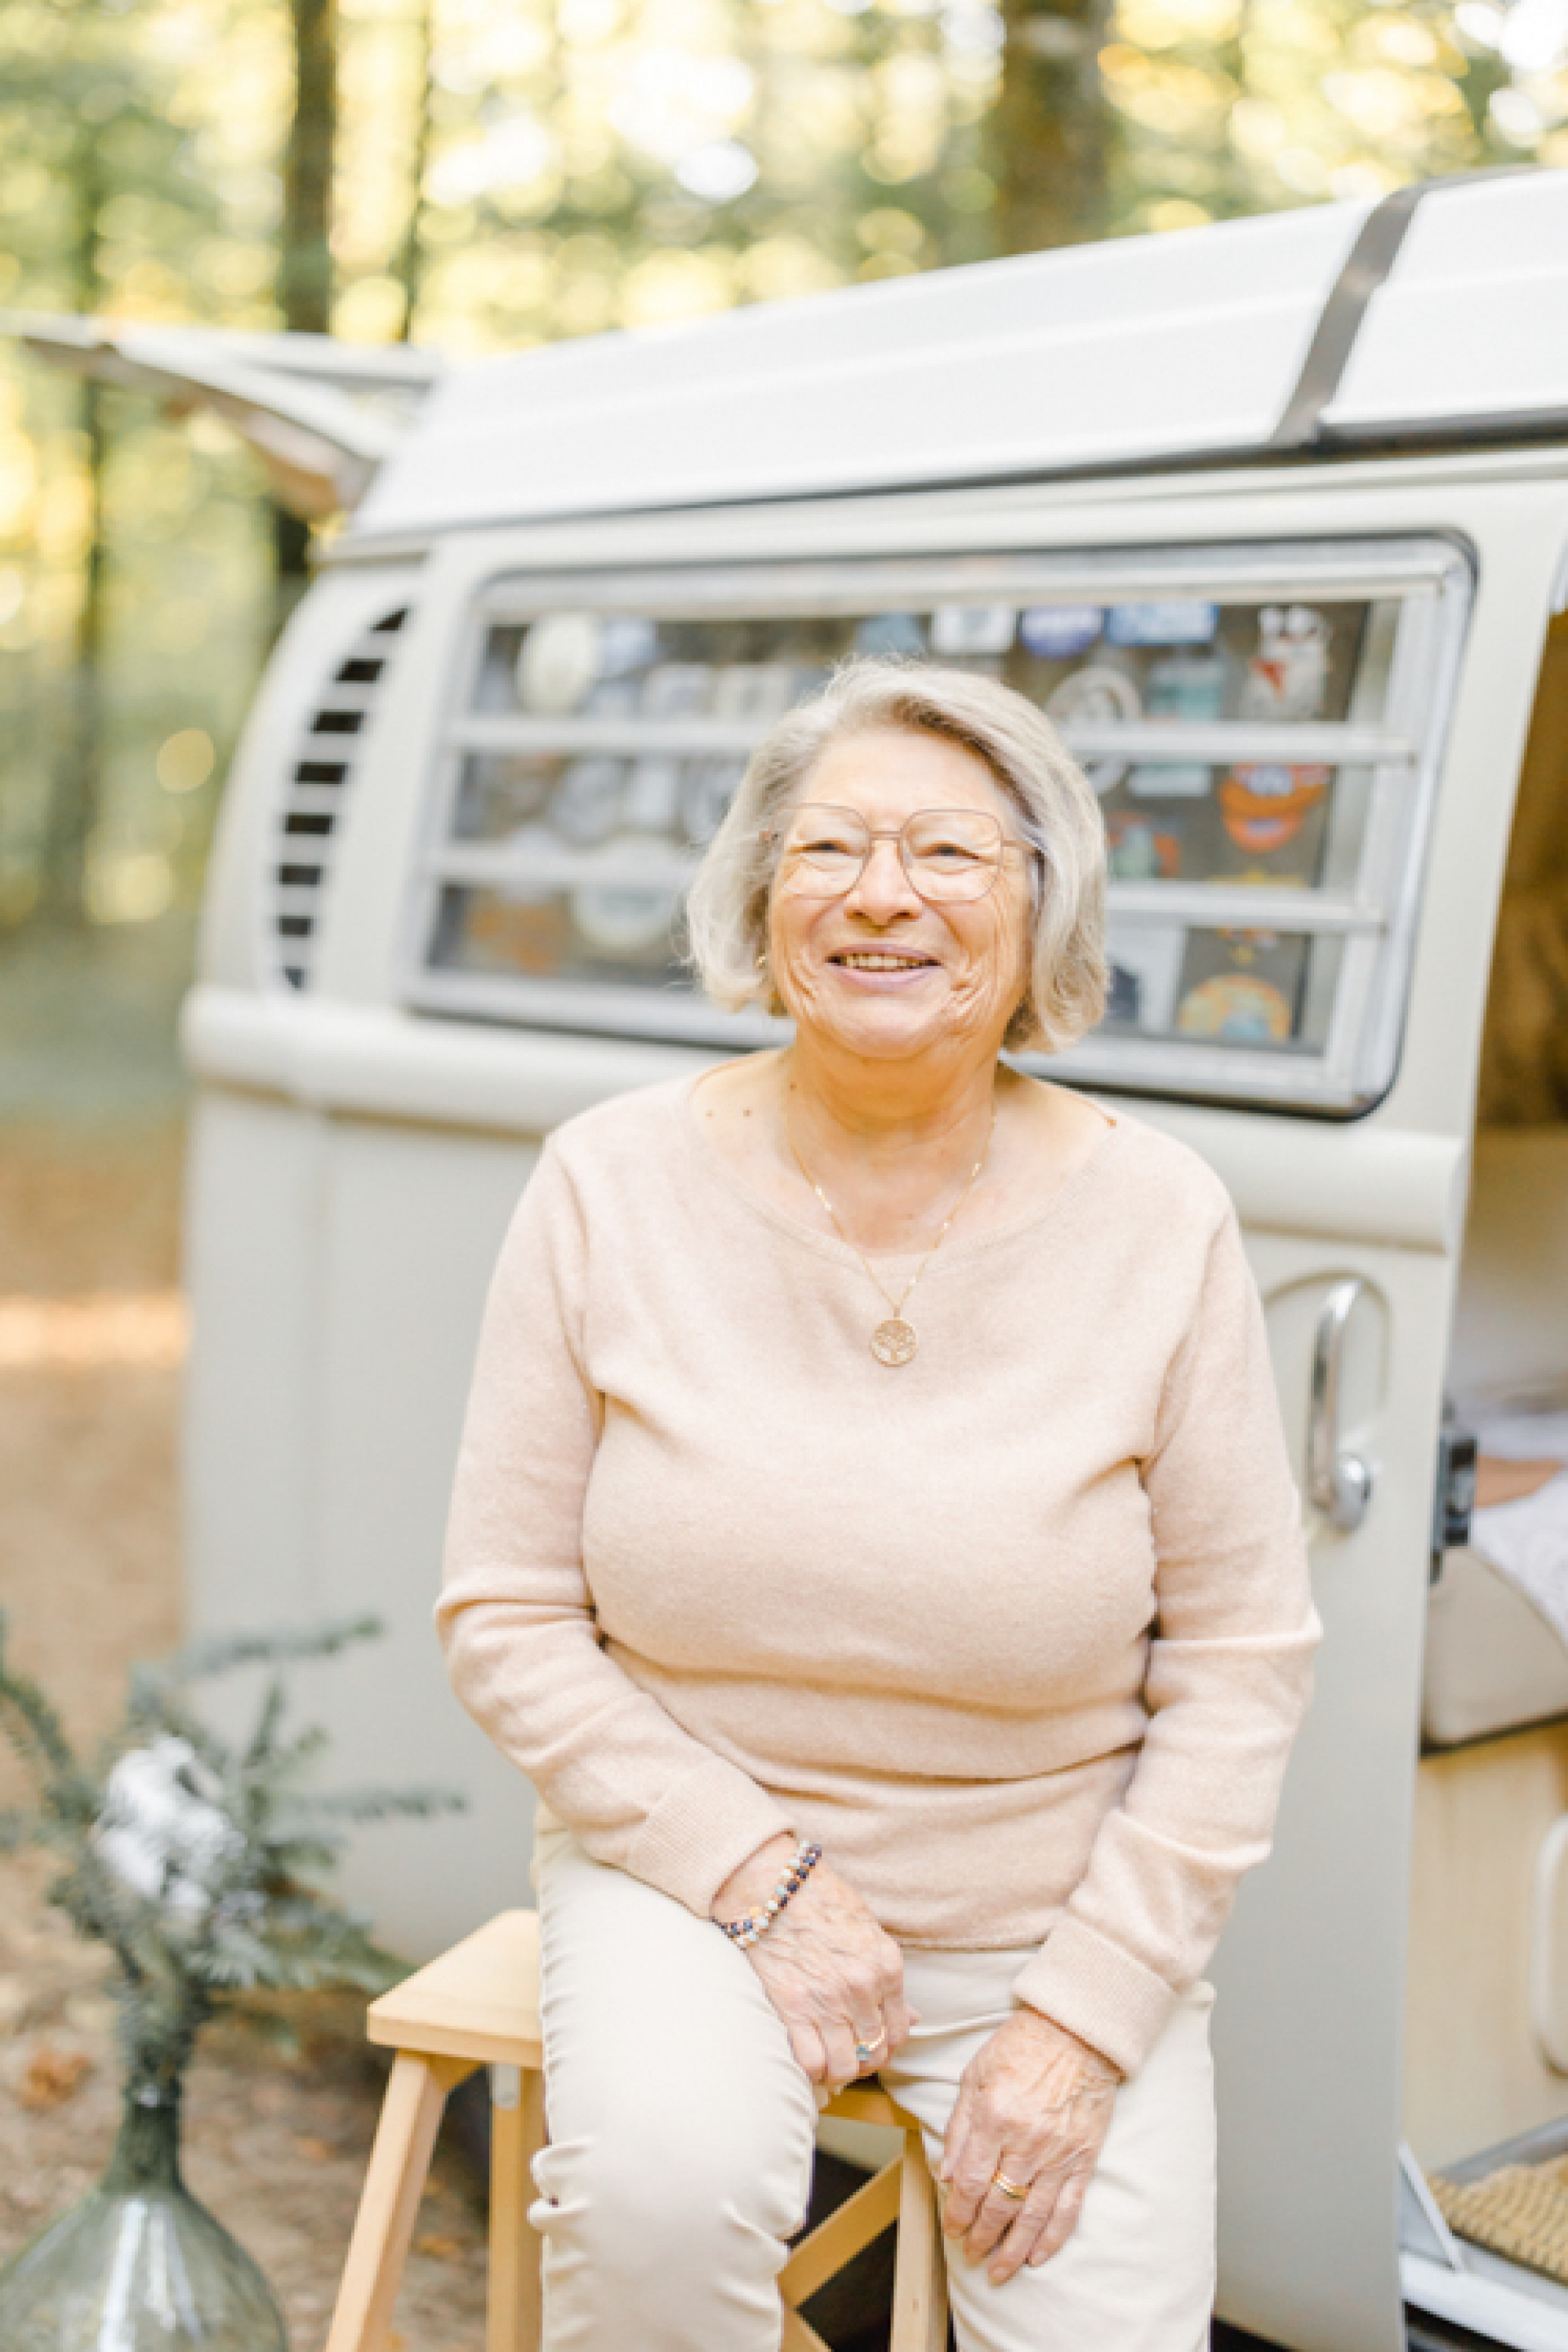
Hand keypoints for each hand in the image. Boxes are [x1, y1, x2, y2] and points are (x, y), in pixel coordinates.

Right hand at [713, 1836, 914, 2088]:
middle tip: (851, 2054)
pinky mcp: (792, 2008)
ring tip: (831, 2060)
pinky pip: (810, 2062)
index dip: (888, 2046)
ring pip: (845, 2066)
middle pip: (874, 2052)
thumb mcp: (869, 1931)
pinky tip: (810, 2058)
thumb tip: (910, 2018)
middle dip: (865, 2061)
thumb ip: (888, 1979)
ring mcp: (827, 2001)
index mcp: (887, 1967)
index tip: (874, 2044)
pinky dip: (812, 2070)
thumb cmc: (822, 1900)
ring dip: (840, 2071)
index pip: (899, 2031)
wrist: (774, 1885)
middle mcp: (862, 1989)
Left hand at [940, 2007, 1119, 2283]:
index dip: (958, 2214)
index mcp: (995, 2118)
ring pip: (1033, 2216)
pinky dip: (1053, 2237)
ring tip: (999, 2271)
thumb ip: (960, 2128)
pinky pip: (1069, 2208)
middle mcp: (1026, 2142)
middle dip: (981, 2238)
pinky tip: (1038, 2256)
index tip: (950, 2229)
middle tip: (970, 2253)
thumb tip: (948, 2176)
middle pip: (999, 2207)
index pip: (971, 2184)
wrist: (1076, 2031)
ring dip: (1013, 2250)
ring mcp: (1058, 2153)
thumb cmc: (1020, 2047)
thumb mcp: (975, 2077)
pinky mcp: (1084, 2158)